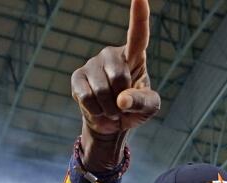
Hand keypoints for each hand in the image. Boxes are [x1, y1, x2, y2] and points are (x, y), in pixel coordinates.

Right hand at [70, 0, 159, 137]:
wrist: (112, 123)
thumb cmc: (135, 109)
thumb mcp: (149, 108)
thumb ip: (142, 102)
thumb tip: (122, 100)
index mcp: (134, 56)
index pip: (138, 34)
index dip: (139, 15)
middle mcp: (111, 55)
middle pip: (119, 77)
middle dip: (122, 99)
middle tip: (122, 106)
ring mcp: (92, 64)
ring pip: (102, 90)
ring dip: (109, 109)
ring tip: (111, 109)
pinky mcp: (77, 77)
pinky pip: (86, 97)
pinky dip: (95, 110)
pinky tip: (97, 109)